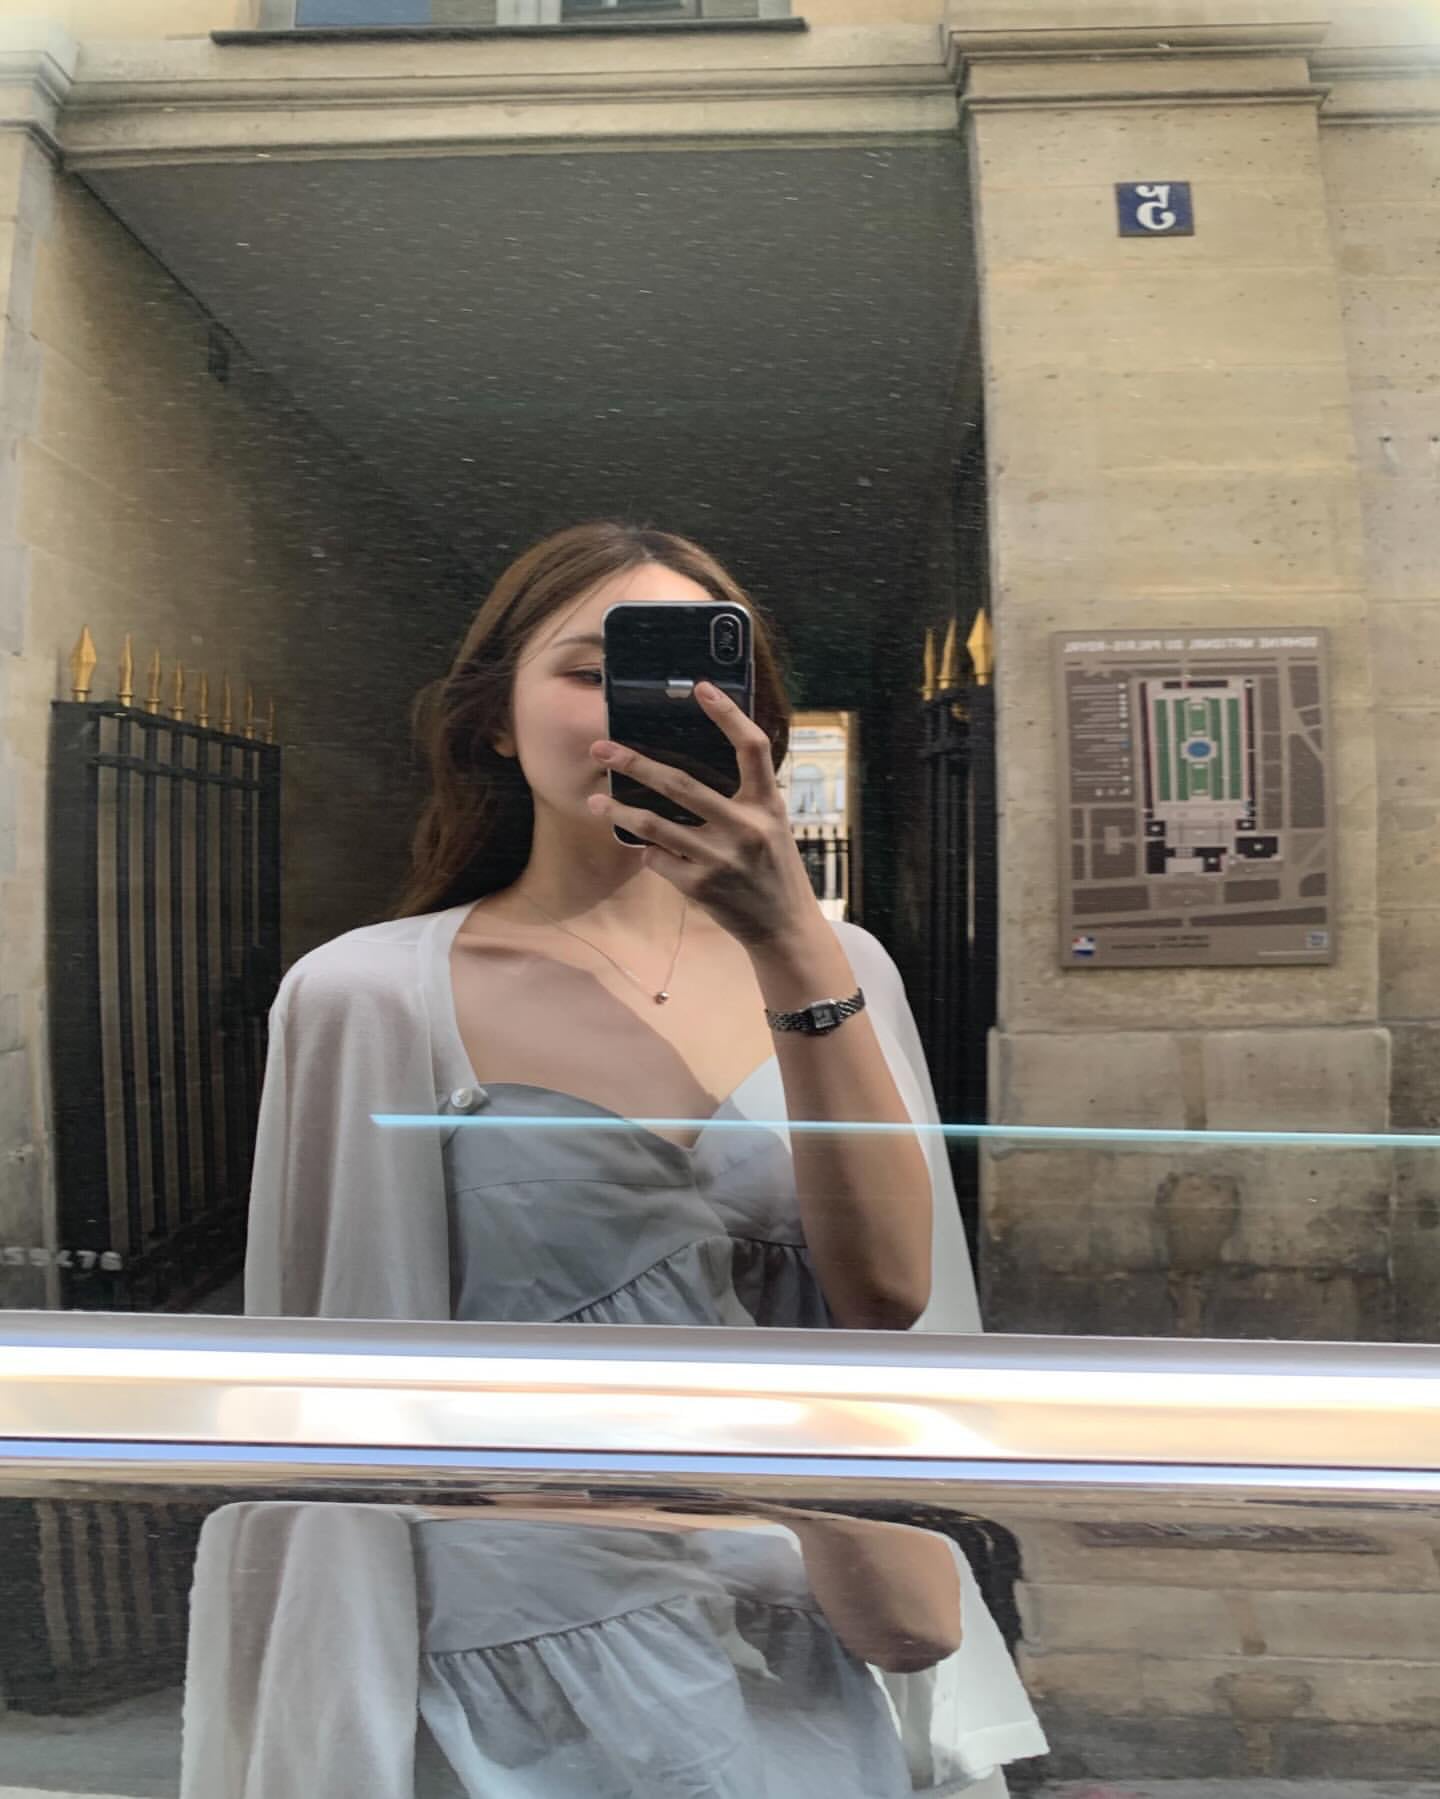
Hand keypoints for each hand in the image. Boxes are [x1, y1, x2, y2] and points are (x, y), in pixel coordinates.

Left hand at [586, 681, 822, 950]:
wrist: (784, 927)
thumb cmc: (773, 868)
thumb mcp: (772, 825)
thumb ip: (745, 797)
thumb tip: (691, 766)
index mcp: (767, 804)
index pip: (753, 747)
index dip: (728, 715)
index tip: (701, 688)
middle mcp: (746, 827)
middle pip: (680, 784)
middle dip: (635, 764)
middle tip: (601, 749)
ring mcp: (721, 858)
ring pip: (654, 825)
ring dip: (618, 812)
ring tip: (594, 801)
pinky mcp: (701, 886)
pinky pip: (658, 859)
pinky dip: (648, 852)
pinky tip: (644, 849)